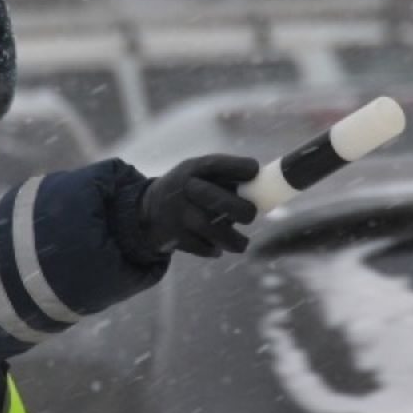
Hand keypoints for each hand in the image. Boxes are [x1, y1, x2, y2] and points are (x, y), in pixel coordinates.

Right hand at [139, 155, 259, 256]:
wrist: (146, 211)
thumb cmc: (189, 191)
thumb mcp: (198, 175)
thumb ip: (226, 179)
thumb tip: (266, 190)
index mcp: (192, 169)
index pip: (215, 163)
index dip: (238, 166)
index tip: (255, 170)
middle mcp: (182, 189)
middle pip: (214, 198)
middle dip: (240, 209)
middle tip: (251, 216)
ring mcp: (176, 214)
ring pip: (211, 229)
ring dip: (233, 240)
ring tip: (242, 243)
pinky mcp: (174, 236)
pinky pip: (201, 246)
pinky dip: (213, 249)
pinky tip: (217, 247)